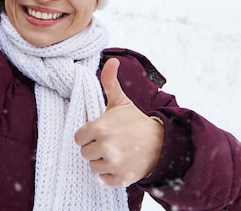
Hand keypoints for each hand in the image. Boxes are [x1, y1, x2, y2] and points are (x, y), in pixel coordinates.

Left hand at [74, 58, 163, 186]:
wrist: (162, 142)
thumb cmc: (135, 121)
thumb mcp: (120, 101)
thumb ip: (109, 82)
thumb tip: (111, 60)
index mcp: (100, 128)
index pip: (78, 138)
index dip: (87, 135)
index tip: (99, 132)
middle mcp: (105, 147)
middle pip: (85, 153)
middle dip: (94, 148)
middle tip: (109, 142)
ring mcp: (114, 164)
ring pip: (93, 167)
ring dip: (102, 162)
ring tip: (115, 152)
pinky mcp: (121, 178)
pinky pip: (104, 180)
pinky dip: (110, 175)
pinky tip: (120, 164)